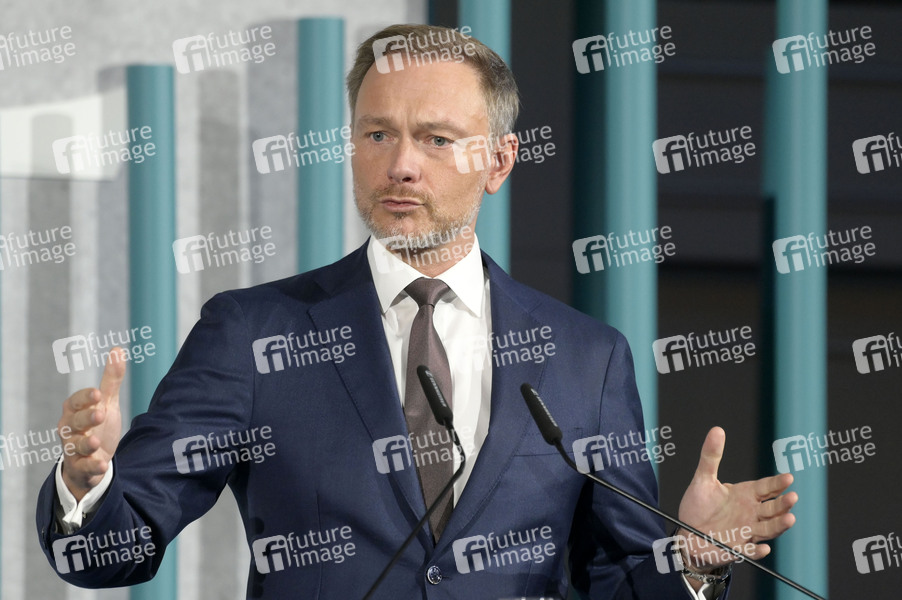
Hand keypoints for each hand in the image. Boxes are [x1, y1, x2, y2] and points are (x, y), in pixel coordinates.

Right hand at [58, 347, 124, 501]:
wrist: (92, 459)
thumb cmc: (97, 425)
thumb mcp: (107, 403)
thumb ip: (111, 379)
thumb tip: (118, 349)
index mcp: (74, 411)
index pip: (76, 402)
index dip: (85, 398)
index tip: (98, 393)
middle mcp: (69, 429)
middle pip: (74, 422)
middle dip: (86, 418)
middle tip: (100, 413)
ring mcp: (73, 449)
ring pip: (75, 445)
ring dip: (86, 443)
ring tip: (96, 441)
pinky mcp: (81, 468)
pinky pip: (84, 467)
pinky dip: (92, 466)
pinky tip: (102, 464)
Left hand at [677, 427, 797, 573]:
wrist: (688, 534)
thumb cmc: (699, 506)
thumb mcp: (703, 479)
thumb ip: (710, 457)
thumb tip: (716, 430)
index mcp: (745, 495)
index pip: (766, 487)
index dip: (777, 483)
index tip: (788, 477)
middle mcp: (751, 513)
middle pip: (772, 508)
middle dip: (783, 503)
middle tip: (792, 497)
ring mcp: (747, 532)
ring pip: (768, 529)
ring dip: (779, 525)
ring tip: (789, 519)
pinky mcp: (738, 549)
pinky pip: (750, 551)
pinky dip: (757, 551)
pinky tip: (763, 549)